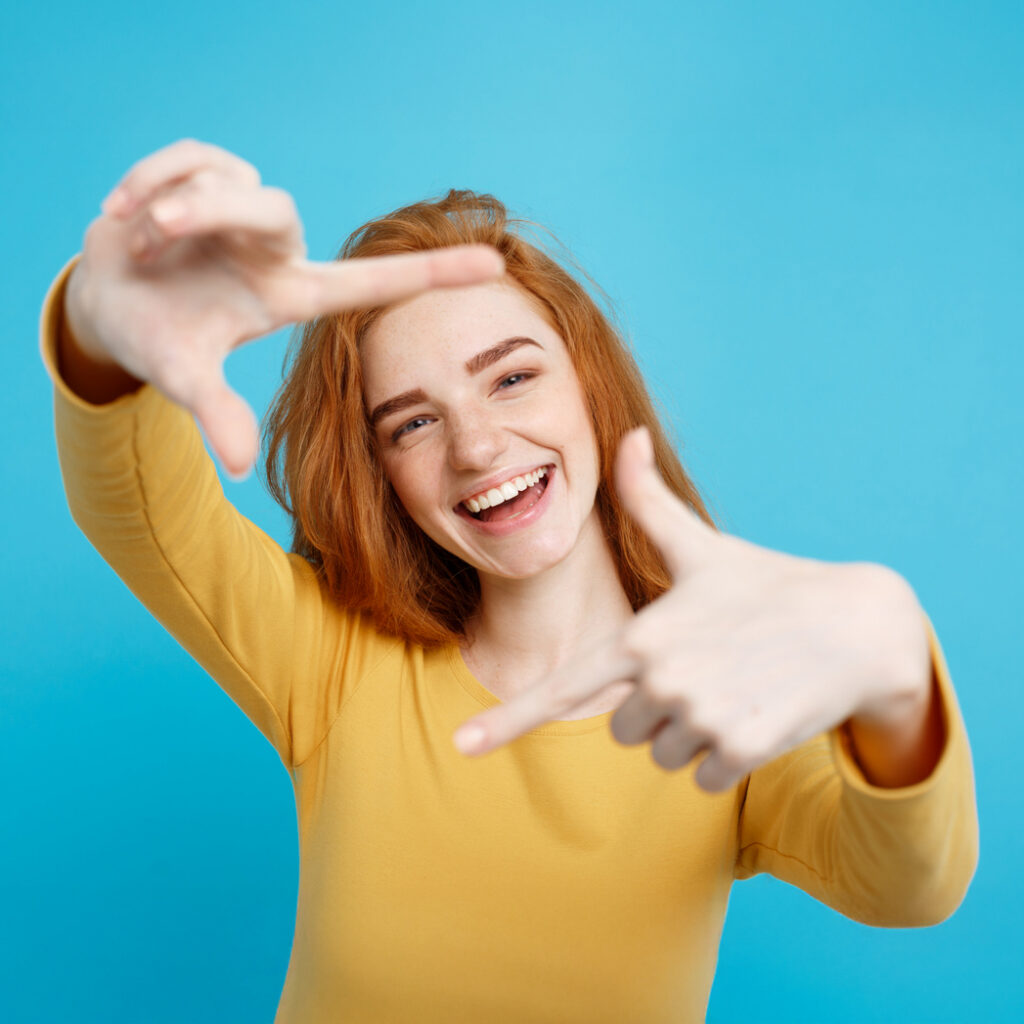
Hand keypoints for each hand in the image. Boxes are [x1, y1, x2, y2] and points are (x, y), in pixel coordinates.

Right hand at [65, 138, 504, 476]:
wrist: (107, 302)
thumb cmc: (158, 339)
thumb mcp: (184, 377)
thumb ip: (217, 414)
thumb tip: (240, 469)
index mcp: (287, 295)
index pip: (370, 281)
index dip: (431, 275)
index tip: (494, 264)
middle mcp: (276, 250)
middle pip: (273, 209)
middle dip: (205, 212)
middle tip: (153, 235)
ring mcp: (244, 210)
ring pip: (227, 180)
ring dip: (168, 204)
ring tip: (139, 239)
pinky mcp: (209, 174)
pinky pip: (188, 157)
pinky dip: (148, 179)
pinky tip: (122, 211)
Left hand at [453, 427, 931, 791]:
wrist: (858, 626)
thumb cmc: (767, 584)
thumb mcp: (700, 545)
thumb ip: (647, 500)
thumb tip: (629, 432)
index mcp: (642, 635)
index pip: (562, 688)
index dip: (507, 719)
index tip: (462, 745)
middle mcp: (663, 681)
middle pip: (623, 729)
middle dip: (653, 710)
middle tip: (703, 670)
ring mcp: (704, 717)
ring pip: (663, 756)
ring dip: (690, 734)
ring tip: (732, 686)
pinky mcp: (745, 749)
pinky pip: (703, 779)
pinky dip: (723, 757)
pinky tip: (754, 713)